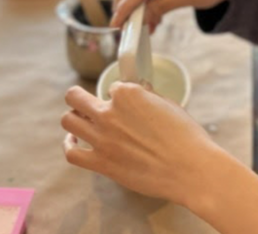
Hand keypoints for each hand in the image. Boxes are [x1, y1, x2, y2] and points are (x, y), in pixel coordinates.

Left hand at [61, 84, 220, 205]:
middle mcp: (109, 113)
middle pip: (75, 97)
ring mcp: (102, 138)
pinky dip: (70, 146)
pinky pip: (72, 153)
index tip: (125, 104)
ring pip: (68, 120)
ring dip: (73, 119)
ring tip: (81, 122)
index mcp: (128, 94)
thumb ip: (149, 97)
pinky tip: (75, 143)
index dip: (119, 95)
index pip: (112, 87)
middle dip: (79, 98)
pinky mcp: (101, 163)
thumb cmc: (185, 137)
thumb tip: (142, 93)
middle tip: (84, 103)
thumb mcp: (169, 105)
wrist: (189, 169)